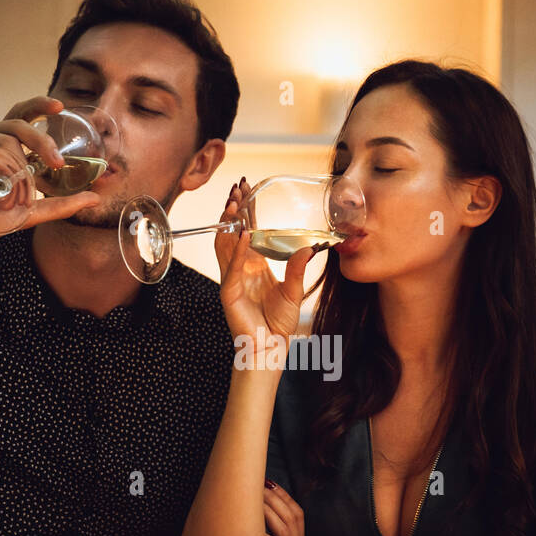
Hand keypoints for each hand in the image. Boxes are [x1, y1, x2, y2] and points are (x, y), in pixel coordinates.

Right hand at [0, 96, 100, 262]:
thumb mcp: (28, 213)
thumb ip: (60, 205)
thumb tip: (95, 198)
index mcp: (0, 149)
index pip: (22, 119)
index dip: (39, 107)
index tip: (60, 106)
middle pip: (19, 124)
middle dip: (43, 141)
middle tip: (57, 162)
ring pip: (8, 140)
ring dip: (19, 169)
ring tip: (16, 195)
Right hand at [215, 178, 316, 353]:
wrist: (271, 346)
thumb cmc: (280, 322)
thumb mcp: (294, 290)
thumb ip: (298, 268)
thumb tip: (310, 247)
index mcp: (254, 264)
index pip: (247, 230)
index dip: (246, 210)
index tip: (246, 188)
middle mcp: (240, 268)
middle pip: (232, 231)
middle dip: (233, 209)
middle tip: (237, 188)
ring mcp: (231, 279)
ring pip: (225, 244)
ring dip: (229, 223)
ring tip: (233, 203)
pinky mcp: (228, 292)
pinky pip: (231, 267)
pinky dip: (237, 249)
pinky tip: (243, 234)